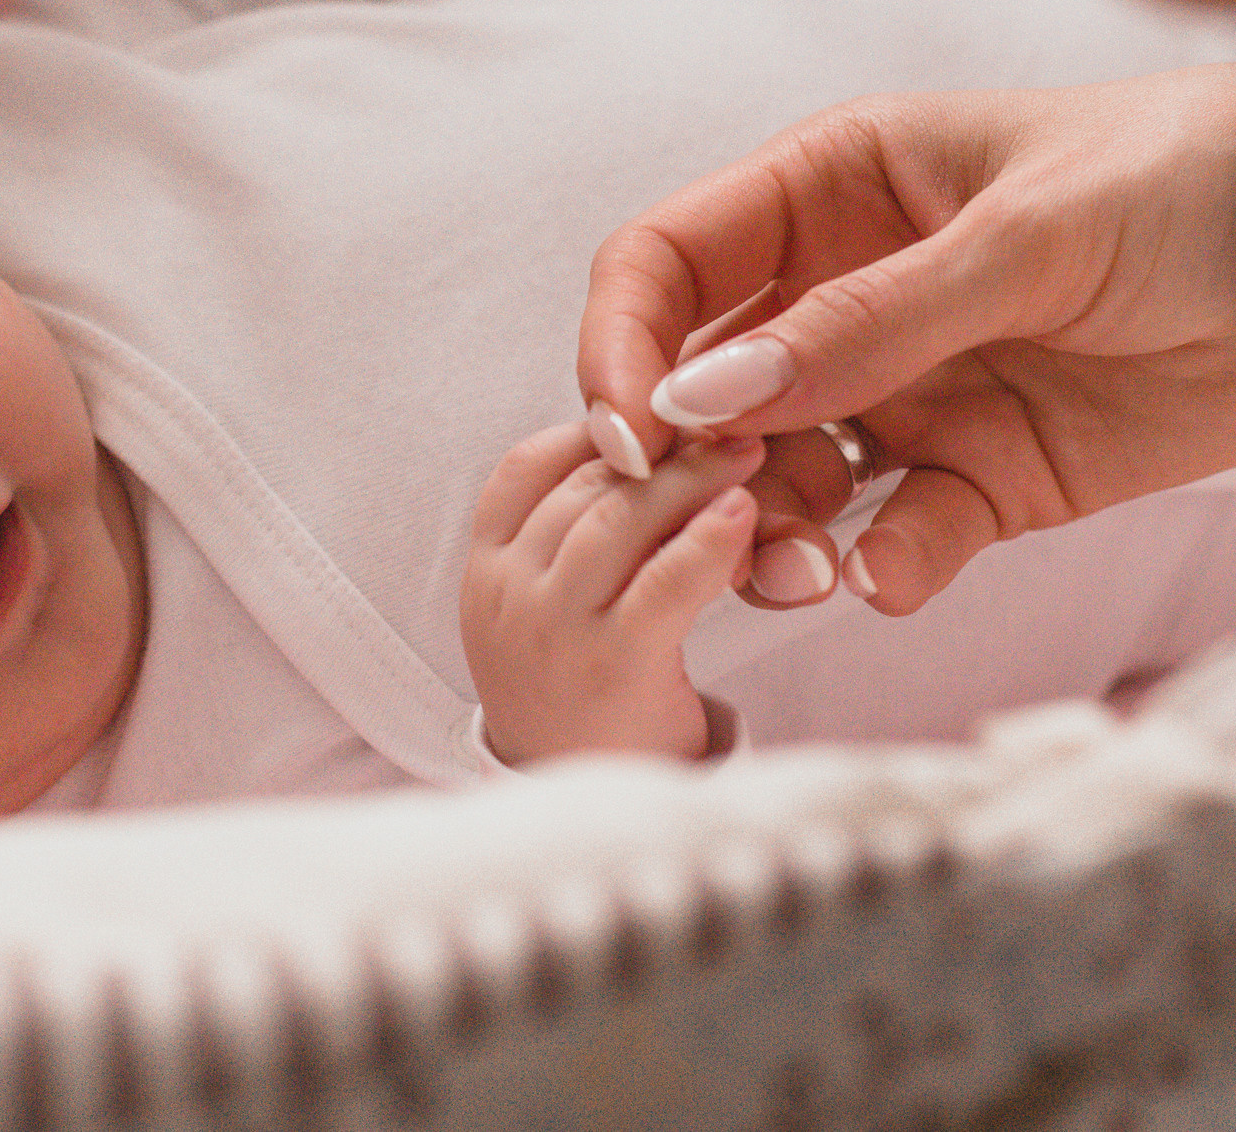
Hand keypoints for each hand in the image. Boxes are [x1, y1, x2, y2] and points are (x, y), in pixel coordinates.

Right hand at [460, 423, 836, 765]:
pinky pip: (662, 585)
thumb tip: (647, 454)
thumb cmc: (584, 705)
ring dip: (688, 476)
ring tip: (748, 452)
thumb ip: (577, 541)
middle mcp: (506, 595)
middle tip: (728, 416)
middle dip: (659, 445)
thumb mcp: (549, 616)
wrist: (578, 822)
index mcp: (487, 574)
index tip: (656, 412)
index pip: (524, 469)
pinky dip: (707, 541)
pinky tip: (746, 514)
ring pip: (617, 519)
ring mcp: (550, 629)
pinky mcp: (610, 667)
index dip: (590, 430)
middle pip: (582, 486)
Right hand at [577, 63, 1235, 615]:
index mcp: (834, 186)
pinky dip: (882, 566)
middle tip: (719, 523)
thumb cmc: (1197, 179)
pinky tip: (896, 575)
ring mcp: (914, 388)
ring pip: (786, 480)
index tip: (628, 435)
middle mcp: (850, 290)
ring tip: (806, 573)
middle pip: (706, 389)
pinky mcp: (986, 477)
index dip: (624, 345)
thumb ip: (867, 320)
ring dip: (773, 534)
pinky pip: (897, 535)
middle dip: (690, 465)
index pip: (668, 263)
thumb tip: (704, 399)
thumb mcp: (1027, 233)